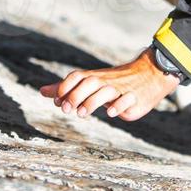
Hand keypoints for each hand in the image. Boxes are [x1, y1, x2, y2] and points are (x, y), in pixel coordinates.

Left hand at [39, 49, 179, 121]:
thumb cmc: (112, 83)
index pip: (77, 76)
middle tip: (67, 111)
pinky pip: (126, 99)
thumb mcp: (90, 85)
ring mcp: (120, 88)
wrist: (148, 76)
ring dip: (92, 102)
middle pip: (89, 82)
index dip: (65, 87)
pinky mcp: (134, 98)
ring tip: (82, 114)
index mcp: (94, 77)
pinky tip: (110, 113)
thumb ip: (67, 89)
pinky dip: (118, 105)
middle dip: (76, 95)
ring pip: (105, 90)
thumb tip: (42, 91)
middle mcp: (106, 81)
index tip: (58, 102)